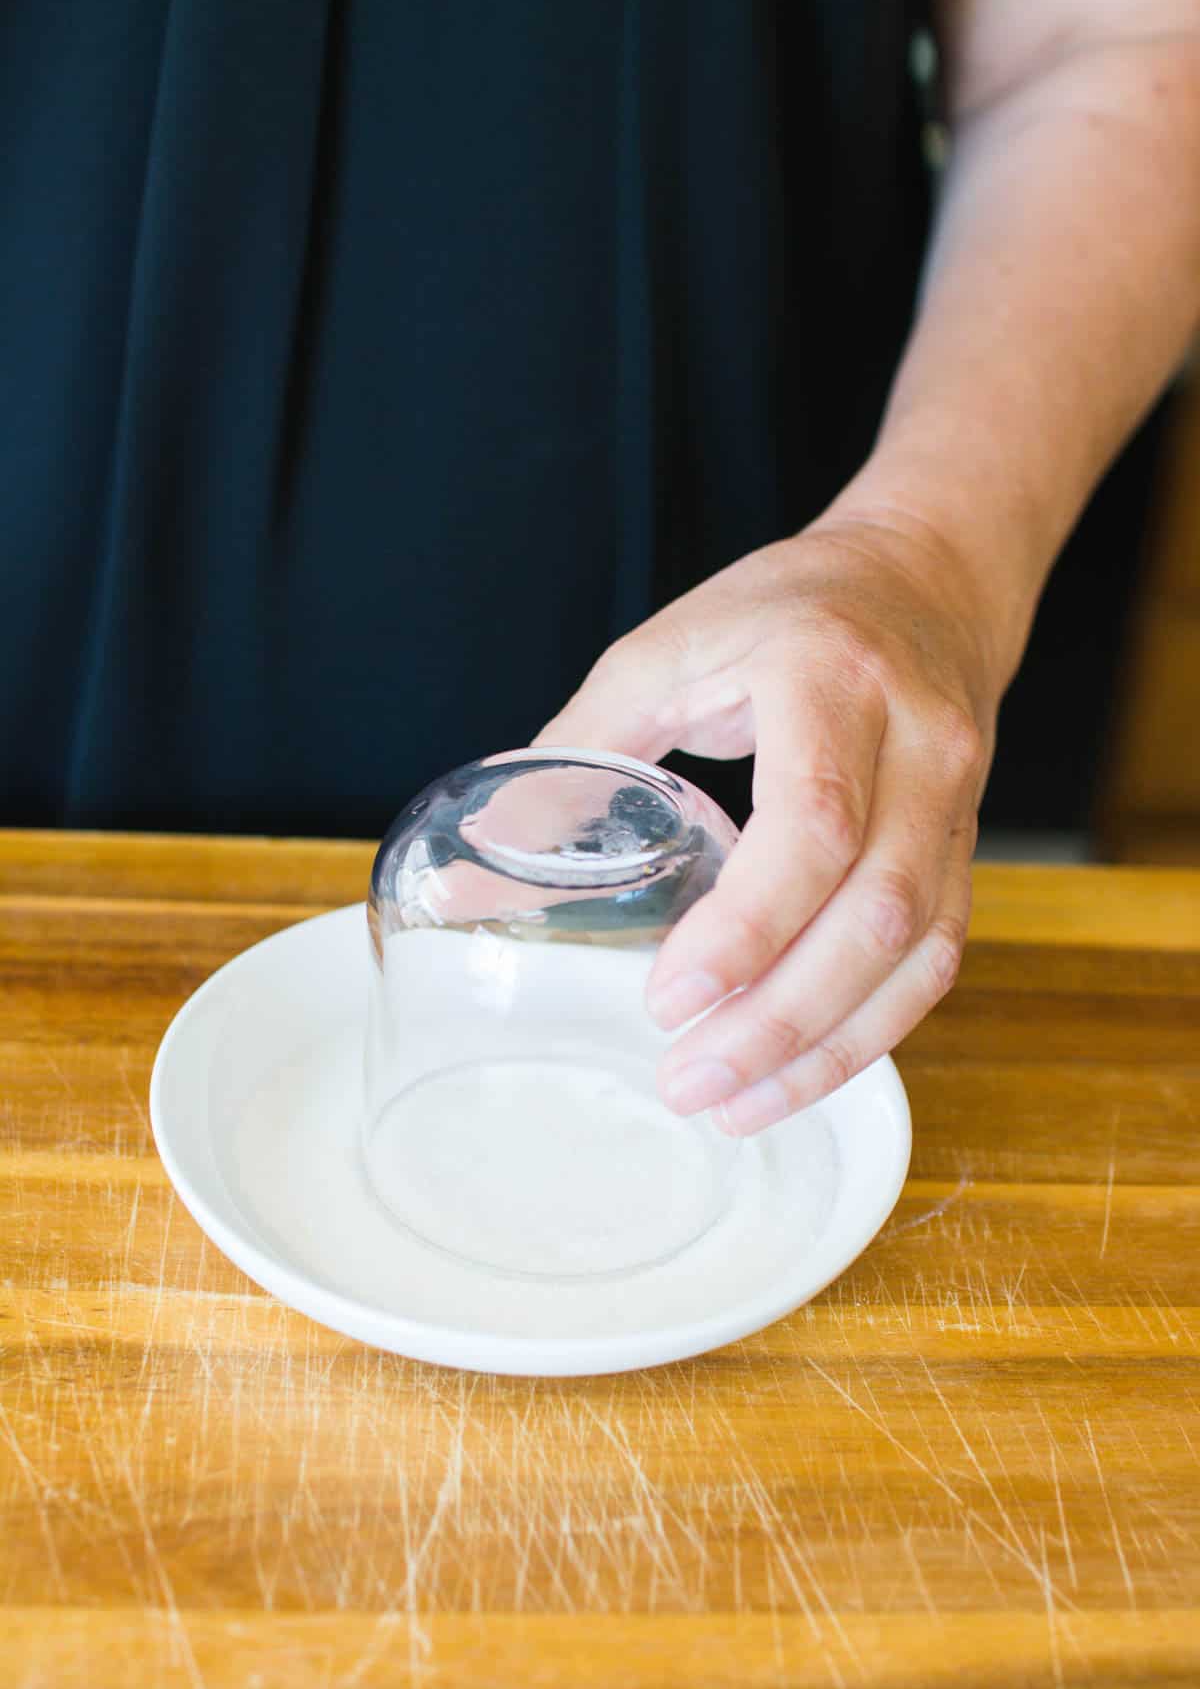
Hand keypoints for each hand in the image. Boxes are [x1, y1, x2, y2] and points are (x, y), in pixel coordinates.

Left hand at [534, 515, 997, 1133]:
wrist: (925, 584)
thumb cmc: (784, 614)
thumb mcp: (668, 649)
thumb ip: (582, 746)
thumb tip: (487, 855)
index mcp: (831, 679)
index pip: (813, 823)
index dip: (747, 925)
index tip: (668, 995)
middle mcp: (919, 745)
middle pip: (872, 911)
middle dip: (779, 1018)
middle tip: (687, 1079)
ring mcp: (958, 804)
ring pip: (914, 952)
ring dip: (825, 1047)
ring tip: (732, 1104)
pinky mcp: (964, 852)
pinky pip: (934, 962)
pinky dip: (868, 1032)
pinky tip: (798, 1075)